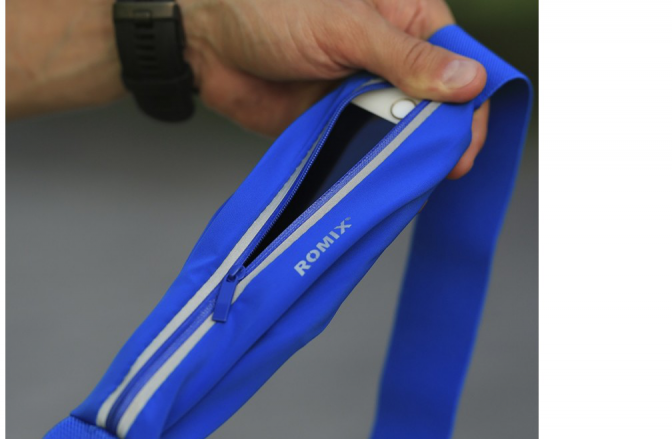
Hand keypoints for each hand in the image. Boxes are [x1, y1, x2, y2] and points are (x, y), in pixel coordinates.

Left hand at [180, 0, 488, 177]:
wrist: (207, 42)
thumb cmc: (270, 8)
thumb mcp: (345, 25)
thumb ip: (405, 57)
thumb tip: (468, 81)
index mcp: (407, 21)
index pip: (460, 65)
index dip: (467, 105)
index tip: (464, 143)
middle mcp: (391, 60)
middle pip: (436, 107)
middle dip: (439, 138)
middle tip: (439, 169)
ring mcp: (364, 95)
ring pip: (402, 134)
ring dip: (405, 156)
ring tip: (410, 180)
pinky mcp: (338, 124)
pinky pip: (365, 151)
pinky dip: (372, 168)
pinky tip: (381, 183)